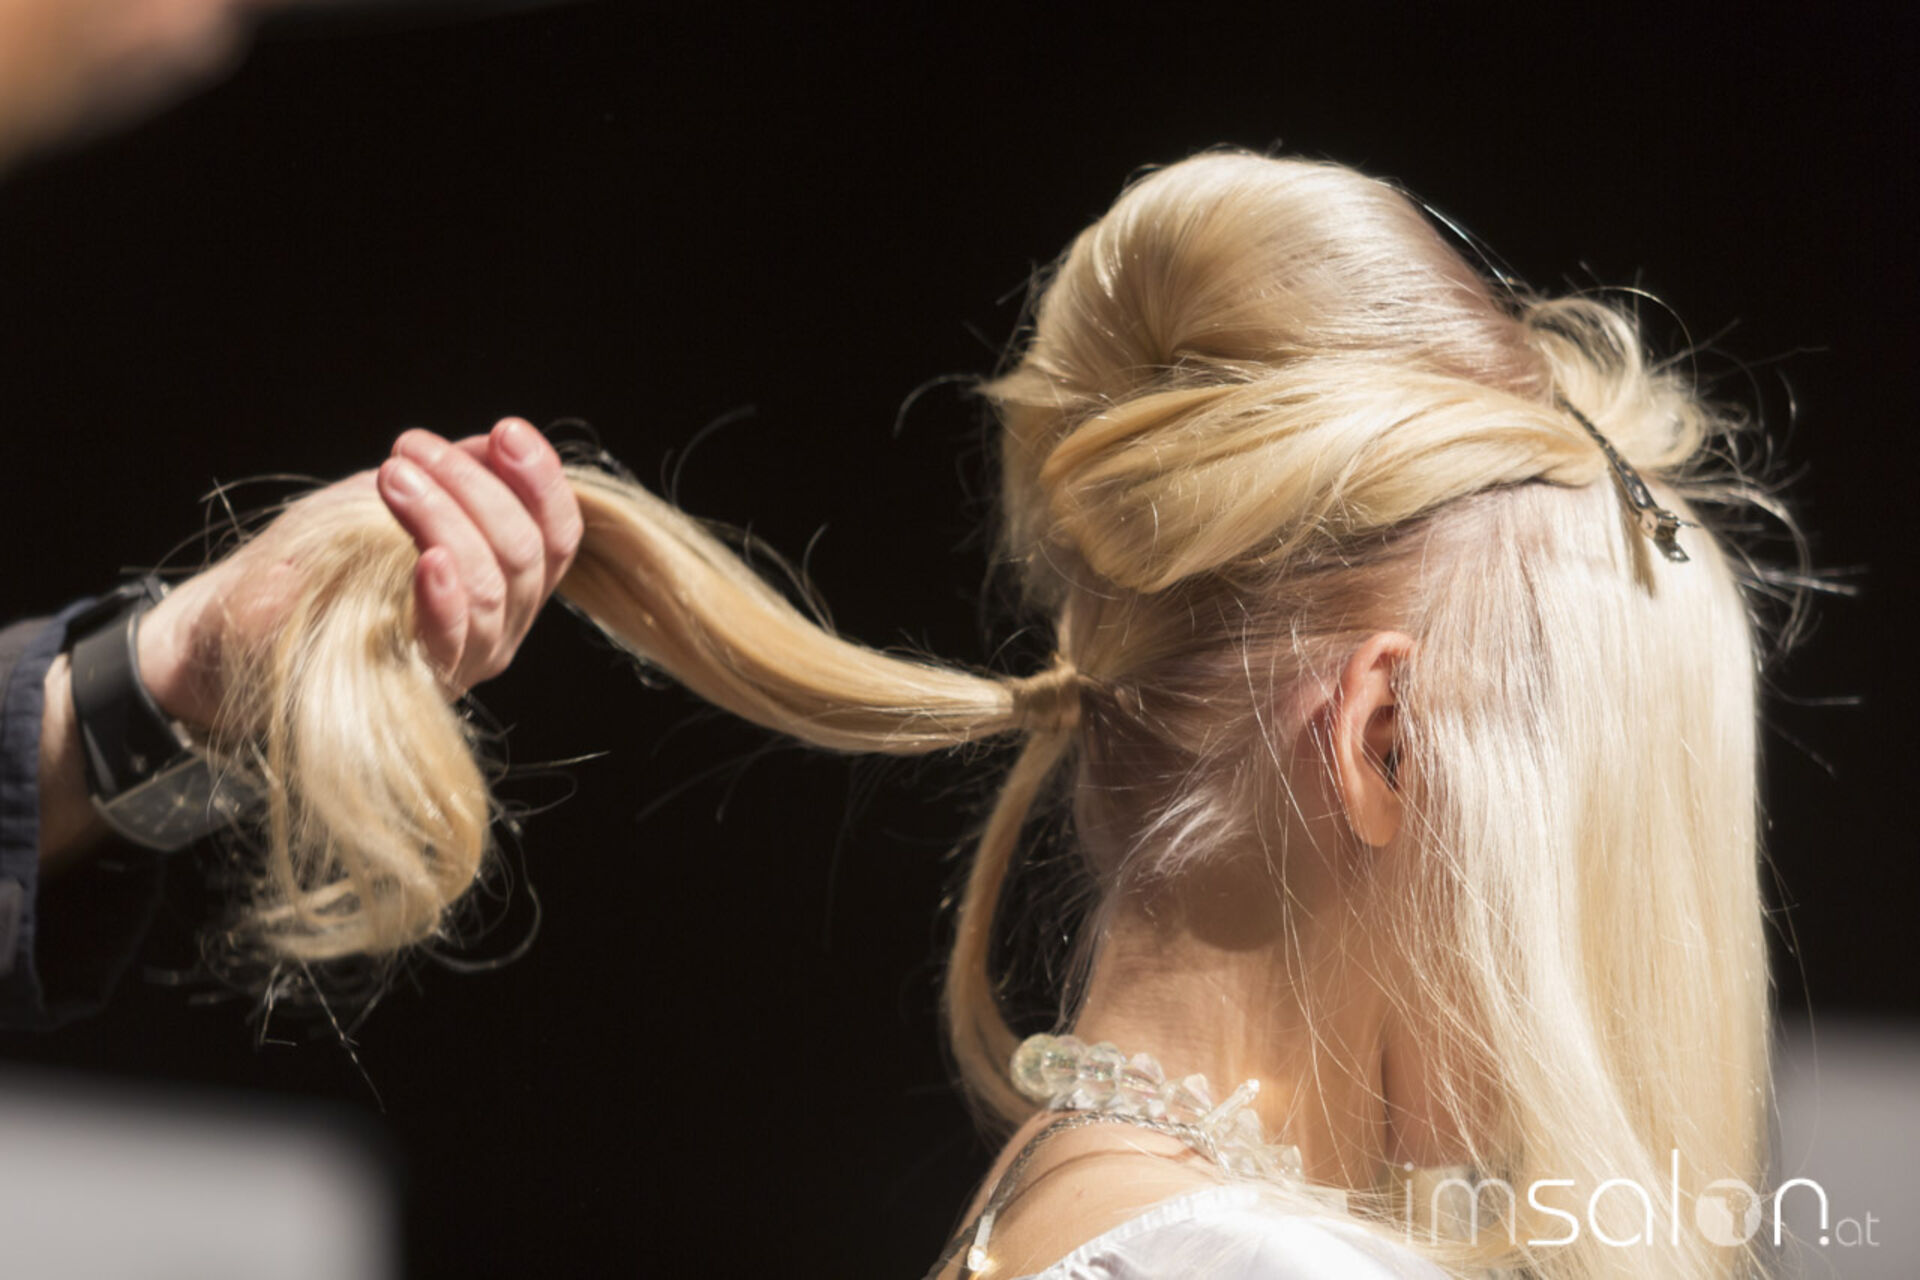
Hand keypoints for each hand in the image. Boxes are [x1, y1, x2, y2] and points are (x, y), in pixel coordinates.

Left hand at [136, 417, 583, 727]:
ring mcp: (464, 660)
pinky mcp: (420, 687)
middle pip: (528, 554)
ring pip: (496, 588)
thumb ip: (447, 478)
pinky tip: (426, 559)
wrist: (225, 627)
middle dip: (476, 488)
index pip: (558, 535)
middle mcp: (500, 628)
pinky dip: (445, 598)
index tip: (504, 430)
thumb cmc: (310, 562)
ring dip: (450, 519)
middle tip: (409, 449)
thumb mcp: (385, 502)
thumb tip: (493, 444)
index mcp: (505, 583)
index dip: (542, 480)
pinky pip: (454, 643)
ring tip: (394, 477)